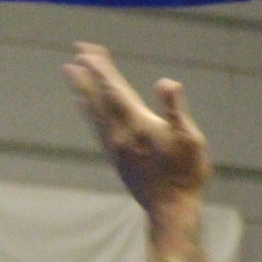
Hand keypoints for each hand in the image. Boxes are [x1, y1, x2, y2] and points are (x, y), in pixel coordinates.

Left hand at [63, 42, 210, 214]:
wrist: (171, 210)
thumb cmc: (186, 174)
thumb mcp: (191, 140)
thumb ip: (175, 110)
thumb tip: (167, 82)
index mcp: (138, 124)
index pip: (114, 89)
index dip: (101, 69)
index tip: (87, 50)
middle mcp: (120, 133)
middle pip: (99, 96)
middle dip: (88, 74)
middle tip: (77, 52)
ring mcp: (115, 147)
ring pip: (93, 111)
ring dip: (82, 89)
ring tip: (71, 72)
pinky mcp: (115, 159)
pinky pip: (96, 127)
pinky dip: (88, 111)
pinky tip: (85, 106)